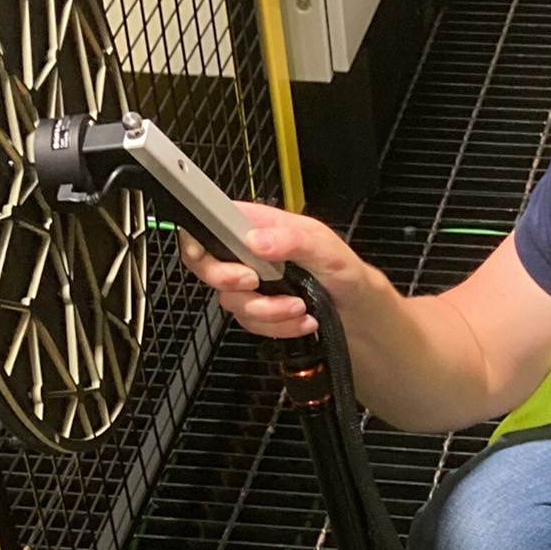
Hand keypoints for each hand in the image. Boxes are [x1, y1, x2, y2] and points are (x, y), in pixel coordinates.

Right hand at [176, 204, 380, 339]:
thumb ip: (291, 239)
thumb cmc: (342, 268)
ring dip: (267, 310)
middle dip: (229, 280)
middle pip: (207, 266)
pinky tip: (300, 318)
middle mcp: (248, 253)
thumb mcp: (324, 247)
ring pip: (232, 301)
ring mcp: (250, 283)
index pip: (211, 223)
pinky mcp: (256, 310)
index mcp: (258, 225)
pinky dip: (277, 326)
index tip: (205, 253)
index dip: (197, 238)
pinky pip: (250, 323)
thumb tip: (256, 239)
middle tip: (254, 281)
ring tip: (299, 305)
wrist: (353, 305)